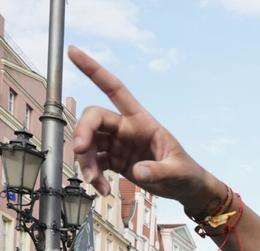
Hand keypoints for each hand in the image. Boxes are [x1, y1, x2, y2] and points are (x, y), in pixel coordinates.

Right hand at [68, 47, 218, 210]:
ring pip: (88, 143)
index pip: (115, 89)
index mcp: (142, 121)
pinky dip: (92, 176)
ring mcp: (118, 144)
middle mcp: (126, 129)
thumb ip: (159, 171)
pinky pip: (93, 162)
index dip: (94, 70)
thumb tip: (138, 171)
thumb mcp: (177, 172)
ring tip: (95, 183)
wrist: (186, 188)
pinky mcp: (114, 160)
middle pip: (93, 119)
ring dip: (85, 162)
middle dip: (82, 132)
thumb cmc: (186, 173)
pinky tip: (102, 189)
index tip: (73, 52)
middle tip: (80, 152)